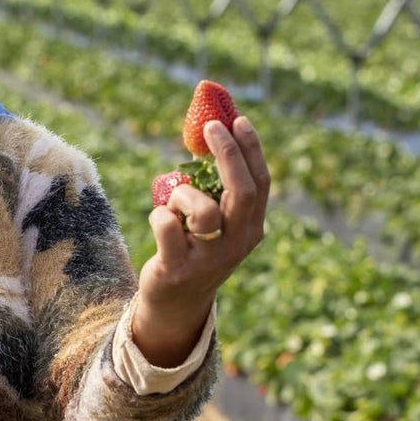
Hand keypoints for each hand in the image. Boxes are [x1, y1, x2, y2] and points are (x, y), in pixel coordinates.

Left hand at [133, 116, 269, 366]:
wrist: (175, 301)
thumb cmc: (193, 248)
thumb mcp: (215, 223)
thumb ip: (217, 190)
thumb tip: (211, 132)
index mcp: (251, 229)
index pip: (261, 183)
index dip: (251, 150)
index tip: (238, 119)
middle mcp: (238, 243)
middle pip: (243, 192)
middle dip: (228, 154)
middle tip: (210, 127)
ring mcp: (210, 258)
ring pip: (203, 210)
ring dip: (182, 195)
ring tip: (173, 205)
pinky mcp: (178, 268)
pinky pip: (165, 225)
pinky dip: (158, 215)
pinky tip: (159, 222)